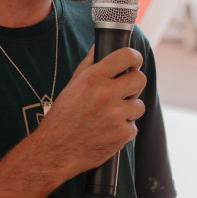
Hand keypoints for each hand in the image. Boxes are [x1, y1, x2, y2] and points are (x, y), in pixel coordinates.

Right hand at [38, 46, 145, 179]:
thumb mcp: (72, 86)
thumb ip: (89, 65)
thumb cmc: (62, 117)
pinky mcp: (122, 134)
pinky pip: (133, 127)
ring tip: (111, 116)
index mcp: (93, 78)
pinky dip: (123, 130)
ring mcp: (116, 115)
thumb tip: (98, 47)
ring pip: (139, 105)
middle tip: (124, 91)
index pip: (127, 56)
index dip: (134, 58)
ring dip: (129, 110)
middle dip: (134, 85)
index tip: (134, 62)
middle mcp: (106, 94)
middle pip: (140, 79)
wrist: (56, 150)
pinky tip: (108, 131)